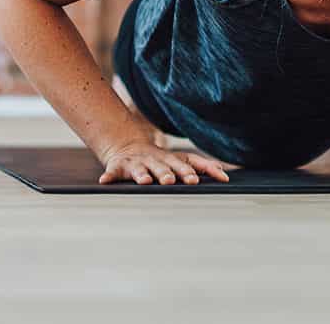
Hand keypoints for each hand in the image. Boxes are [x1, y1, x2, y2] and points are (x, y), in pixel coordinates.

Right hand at [98, 140, 232, 185]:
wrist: (126, 147)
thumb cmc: (157, 160)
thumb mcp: (177, 160)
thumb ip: (200, 166)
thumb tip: (224, 172)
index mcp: (171, 159)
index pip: (188, 162)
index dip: (197, 170)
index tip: (204, 179)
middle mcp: (155, 160)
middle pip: (164, 167)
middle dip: (169, 173)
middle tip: (172, 181)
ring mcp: (136, 163)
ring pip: (141, 170)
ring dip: (143, 175)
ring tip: (146, 181)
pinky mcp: (118, 166)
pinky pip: (113, 172)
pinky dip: (109, 176)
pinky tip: (105, 182)